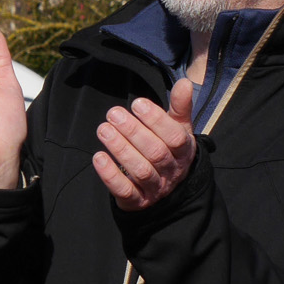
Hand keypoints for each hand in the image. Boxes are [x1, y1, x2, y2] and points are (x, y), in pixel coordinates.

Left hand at [92, 77, 197, 211]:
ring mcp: (155, 188)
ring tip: (103, 130)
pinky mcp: (137, 201)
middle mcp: (172, 171)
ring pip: (140, 171)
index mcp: (184, 151)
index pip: (175, 137)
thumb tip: (184, 82)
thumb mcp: (178, 128)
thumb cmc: (169, 149)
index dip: (157, 120)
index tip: (137, 104)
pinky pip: (125, 190)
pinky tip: (98, 157)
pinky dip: (110, 175)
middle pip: (156, 152)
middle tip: (113, 114)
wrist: (167, 189)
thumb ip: (179, 107)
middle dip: (133, 132)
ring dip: (120, 149)